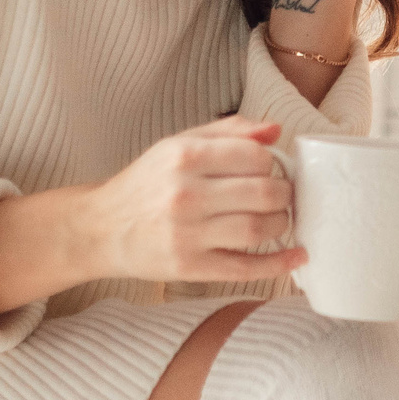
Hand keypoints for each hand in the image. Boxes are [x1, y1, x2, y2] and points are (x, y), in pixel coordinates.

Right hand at [79, 115, 305, 283]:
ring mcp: (187, 234)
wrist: (101, 228)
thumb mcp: (178, 144)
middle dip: (284, 194)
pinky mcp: (189, 267)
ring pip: (258, 229)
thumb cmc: (146, 184)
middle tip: (283, 197)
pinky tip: (297, 257)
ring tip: (279, 220)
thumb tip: (276, 131)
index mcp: (184, 156)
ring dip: (282, 224)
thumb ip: (228, 133)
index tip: (269, 170)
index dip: (271, 163)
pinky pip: (245, 268)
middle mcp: (185, 194)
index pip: (254, 156)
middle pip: (263, 193)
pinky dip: (278, 265)